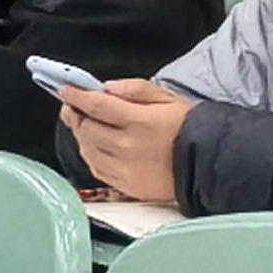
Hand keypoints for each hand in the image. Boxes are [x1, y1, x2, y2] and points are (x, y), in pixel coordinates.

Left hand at [59, 77, 192, 202]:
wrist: (206, 163)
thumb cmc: (188, 127)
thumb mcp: (168, 98)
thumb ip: (136, 89)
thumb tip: (107, 87)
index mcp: (139, 121)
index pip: (96, 105)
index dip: (76, 96)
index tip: (65, 90)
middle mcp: (127, 146)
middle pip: (86, 128)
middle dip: (76, 115)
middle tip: (74, 107)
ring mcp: (124, 168)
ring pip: (86, 149)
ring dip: (81, 135)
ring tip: (85, 125)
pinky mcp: (124, 185)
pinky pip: (95, 168)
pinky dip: (90, 154)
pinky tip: (96, 146)